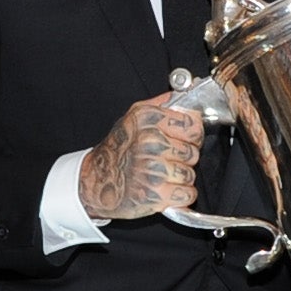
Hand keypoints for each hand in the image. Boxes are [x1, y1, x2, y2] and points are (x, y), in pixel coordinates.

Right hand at [79, 94, 204, 220]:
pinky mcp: (155, 194)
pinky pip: (187, 194)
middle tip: (165, 160)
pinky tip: (165, 189)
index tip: (183, 140)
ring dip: (180, 179)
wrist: (97, 181)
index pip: (193, 126)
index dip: (192, 135)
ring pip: (190, 175)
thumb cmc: (117, 150)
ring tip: (162, 175)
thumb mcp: (133, 117)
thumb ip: (161, 104)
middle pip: (193, 152)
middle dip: (183, 159)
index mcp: (148, 120)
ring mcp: (153, 169)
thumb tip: (183, 94)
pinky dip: (180, 195)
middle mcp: (150, 142)